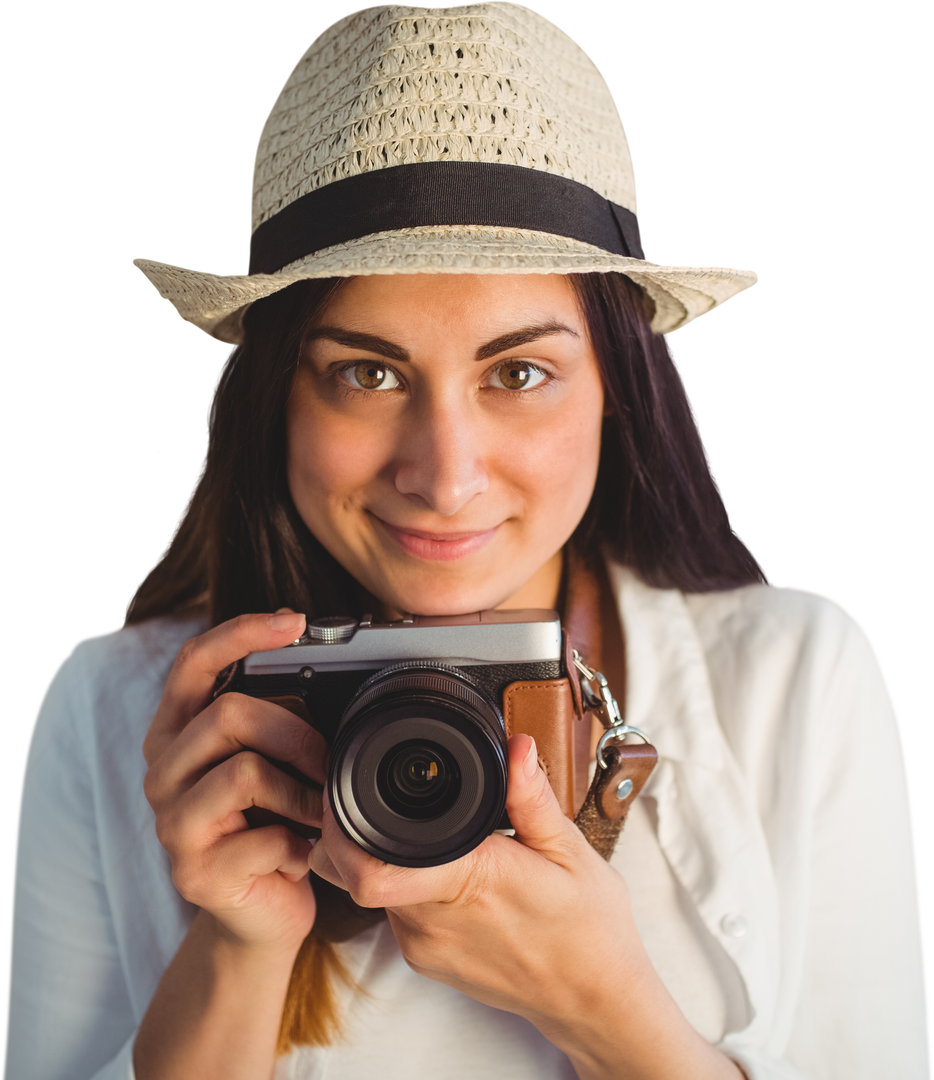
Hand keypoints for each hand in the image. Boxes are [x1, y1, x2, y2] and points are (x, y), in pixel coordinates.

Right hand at [143, 609, 326, 953]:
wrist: (264, 916)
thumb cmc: (274, 825)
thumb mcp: (275, 761)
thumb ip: (277, 719)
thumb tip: (324, 676)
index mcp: (177, 733)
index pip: (194, 662)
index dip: (241, 632)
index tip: (294, 621)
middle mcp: (162, 772)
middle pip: (229, 714)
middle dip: (297, 733)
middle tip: (327, 763)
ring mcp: (171, 824)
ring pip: (246, 772)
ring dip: (303, 793)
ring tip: (318, 814)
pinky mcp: (193, 872)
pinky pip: (263, 837)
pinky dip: (300, 845)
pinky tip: (301, 857)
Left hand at [310, 732, 636, 1026]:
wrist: (592, 1000)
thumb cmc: (588, 929)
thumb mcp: (571, 851)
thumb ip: (532, 798)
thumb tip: (516, 749)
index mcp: (467, 883)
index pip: (368, 868)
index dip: (346, 826)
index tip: (358, 790)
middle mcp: (433, 922)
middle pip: (354, 871)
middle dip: (359, 829)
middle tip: (394, 799)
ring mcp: (424, 946)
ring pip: (371, 888)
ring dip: (385, 856)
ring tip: (431, 834)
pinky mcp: (424, 960)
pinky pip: (394, 909)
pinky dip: (405, 882)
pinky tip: (443, 868)